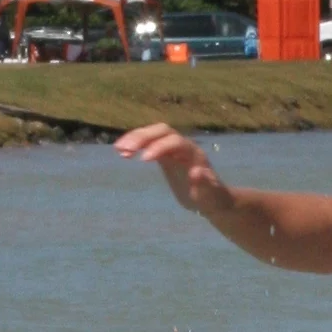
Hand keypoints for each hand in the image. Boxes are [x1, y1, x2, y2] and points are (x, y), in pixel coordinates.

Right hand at [114, 122, 229, 214]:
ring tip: (118, 150)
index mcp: (194, 153)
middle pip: (161, 131)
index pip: (175, 142)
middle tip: (124, 149)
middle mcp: (183, 146)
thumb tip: (197, 172)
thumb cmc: (212, 198)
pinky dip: (135, 146)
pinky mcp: (164, 154)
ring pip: (152, 135)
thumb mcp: (212, 196)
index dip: (160, 147)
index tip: (144, 159)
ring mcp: (172, 149)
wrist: (211, 199)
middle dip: (143, 137)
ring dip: (135, 139)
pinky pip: (148, 144)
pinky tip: (122, 153)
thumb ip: (206, 184)